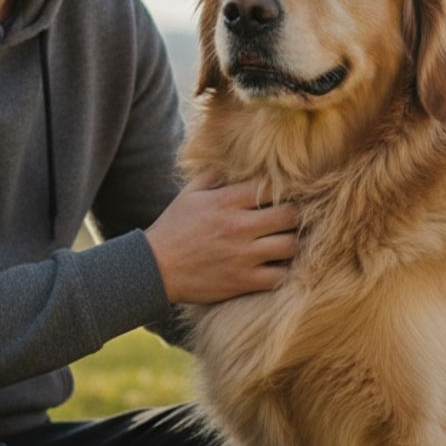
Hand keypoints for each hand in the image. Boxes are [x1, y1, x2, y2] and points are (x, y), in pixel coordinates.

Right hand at [145, 178, 299, 304]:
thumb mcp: (189, 195)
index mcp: (226, 202)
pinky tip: (273, 266)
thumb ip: (214, 177)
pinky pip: (279, 276)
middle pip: (290, 215)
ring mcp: (242, 256)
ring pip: (290, 246)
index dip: (282, 190)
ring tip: (283, 243)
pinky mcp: (242, 281)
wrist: (154, 268)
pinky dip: (281, 271)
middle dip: (292, 216)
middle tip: (286, 221)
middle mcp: (238, 226)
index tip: (280, 196)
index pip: (271, 187)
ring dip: (291, 243)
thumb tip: (234, 165)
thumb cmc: (172, 229)